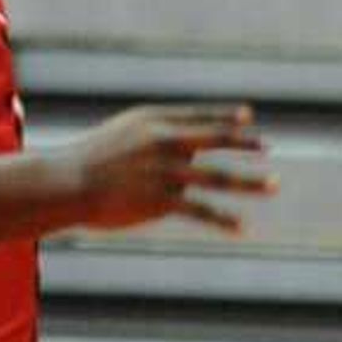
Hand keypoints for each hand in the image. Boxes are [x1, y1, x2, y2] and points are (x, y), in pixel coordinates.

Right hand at [67, 106, 272, 235]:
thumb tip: (188, 148)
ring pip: (218, 176)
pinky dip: (225, 219)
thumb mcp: (121, 136)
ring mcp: (165, 171)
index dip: (226, 116)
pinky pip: (201, 211)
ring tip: (275, 185)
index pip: (199, 115)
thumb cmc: (88, 160)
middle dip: (246, 144)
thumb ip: (153, 137)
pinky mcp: (161, 200)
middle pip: (216, 139)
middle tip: (269, 148)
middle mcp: (164, 141)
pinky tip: (243, 227)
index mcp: (153, 120)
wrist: (66, 182)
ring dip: (250, 182)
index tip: (249, 118)